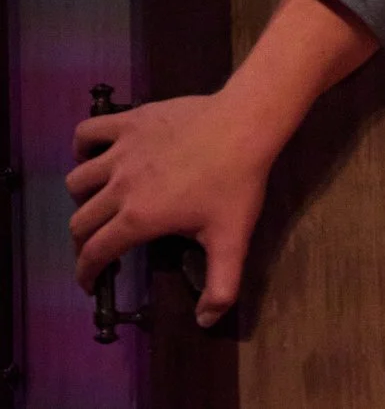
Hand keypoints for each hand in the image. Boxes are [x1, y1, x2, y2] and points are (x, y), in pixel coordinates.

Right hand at [70, 89, 277, 325]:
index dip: (86, 274)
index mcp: (138, 219)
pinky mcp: (130, 122)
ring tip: (101, 204)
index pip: (94, 254)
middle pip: (80, 222)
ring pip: (78, 181)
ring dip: (83, 198)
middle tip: (100, 247)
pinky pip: (87, 133)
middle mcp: (120, 187)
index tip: (90, 282)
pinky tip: (96, 156)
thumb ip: (221, 286)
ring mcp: (122, 152)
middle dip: (84, 242)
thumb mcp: (233, 239)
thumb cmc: (237, 182)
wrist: (247, 124)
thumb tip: (206, 321)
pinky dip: (83, 147)